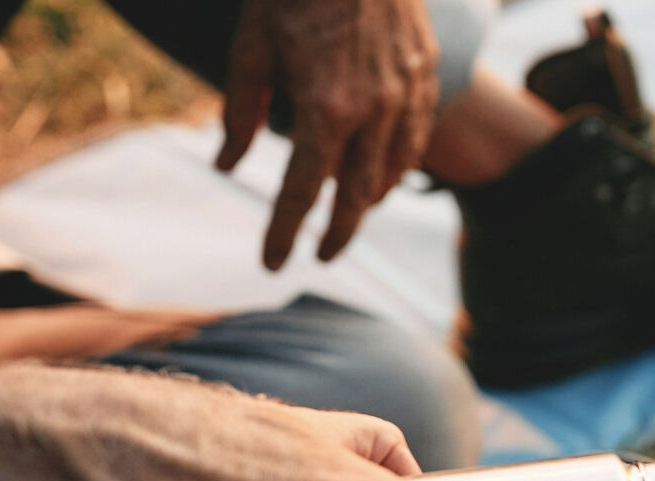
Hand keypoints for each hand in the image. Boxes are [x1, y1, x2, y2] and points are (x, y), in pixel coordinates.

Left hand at [217, 0, 438, 269]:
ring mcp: (407, 94)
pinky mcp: (426, 75)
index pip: (303, 191)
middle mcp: (374, 110)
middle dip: (336, 234)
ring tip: (347, 217)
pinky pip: (416, 139)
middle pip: (356, 197)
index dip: (284, 232)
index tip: (272, 263)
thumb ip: (241, 109)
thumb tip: (228, 164)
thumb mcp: (252, 43)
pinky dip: (399, 167)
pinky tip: (382, 178)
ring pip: (393, 172)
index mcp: (325, 107)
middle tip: (321, 257)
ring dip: (367, 203)